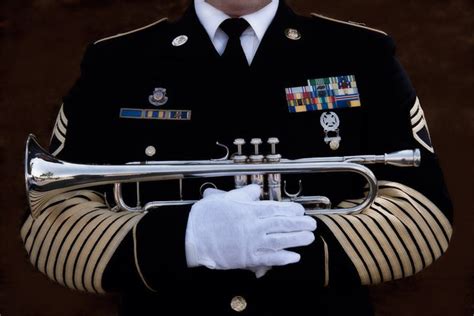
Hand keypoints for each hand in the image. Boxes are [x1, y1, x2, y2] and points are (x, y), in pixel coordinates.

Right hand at [185, 184, 316, 275]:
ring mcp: (252, 243)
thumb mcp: (225, 198)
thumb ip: (243, 194)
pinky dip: (283, 258)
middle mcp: (254, 226)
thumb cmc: (206, 218)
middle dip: (300, 224)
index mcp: (249, 211)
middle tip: (312, 224)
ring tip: (309, 238)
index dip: (291, 210)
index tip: (300, 210)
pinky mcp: (247, 258)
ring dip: (297, 240)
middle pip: (282, 224)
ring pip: (280, 241)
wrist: (192, 237)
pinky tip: (294, 257)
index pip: (276, 209)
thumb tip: (255, 190)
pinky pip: (269, 258)